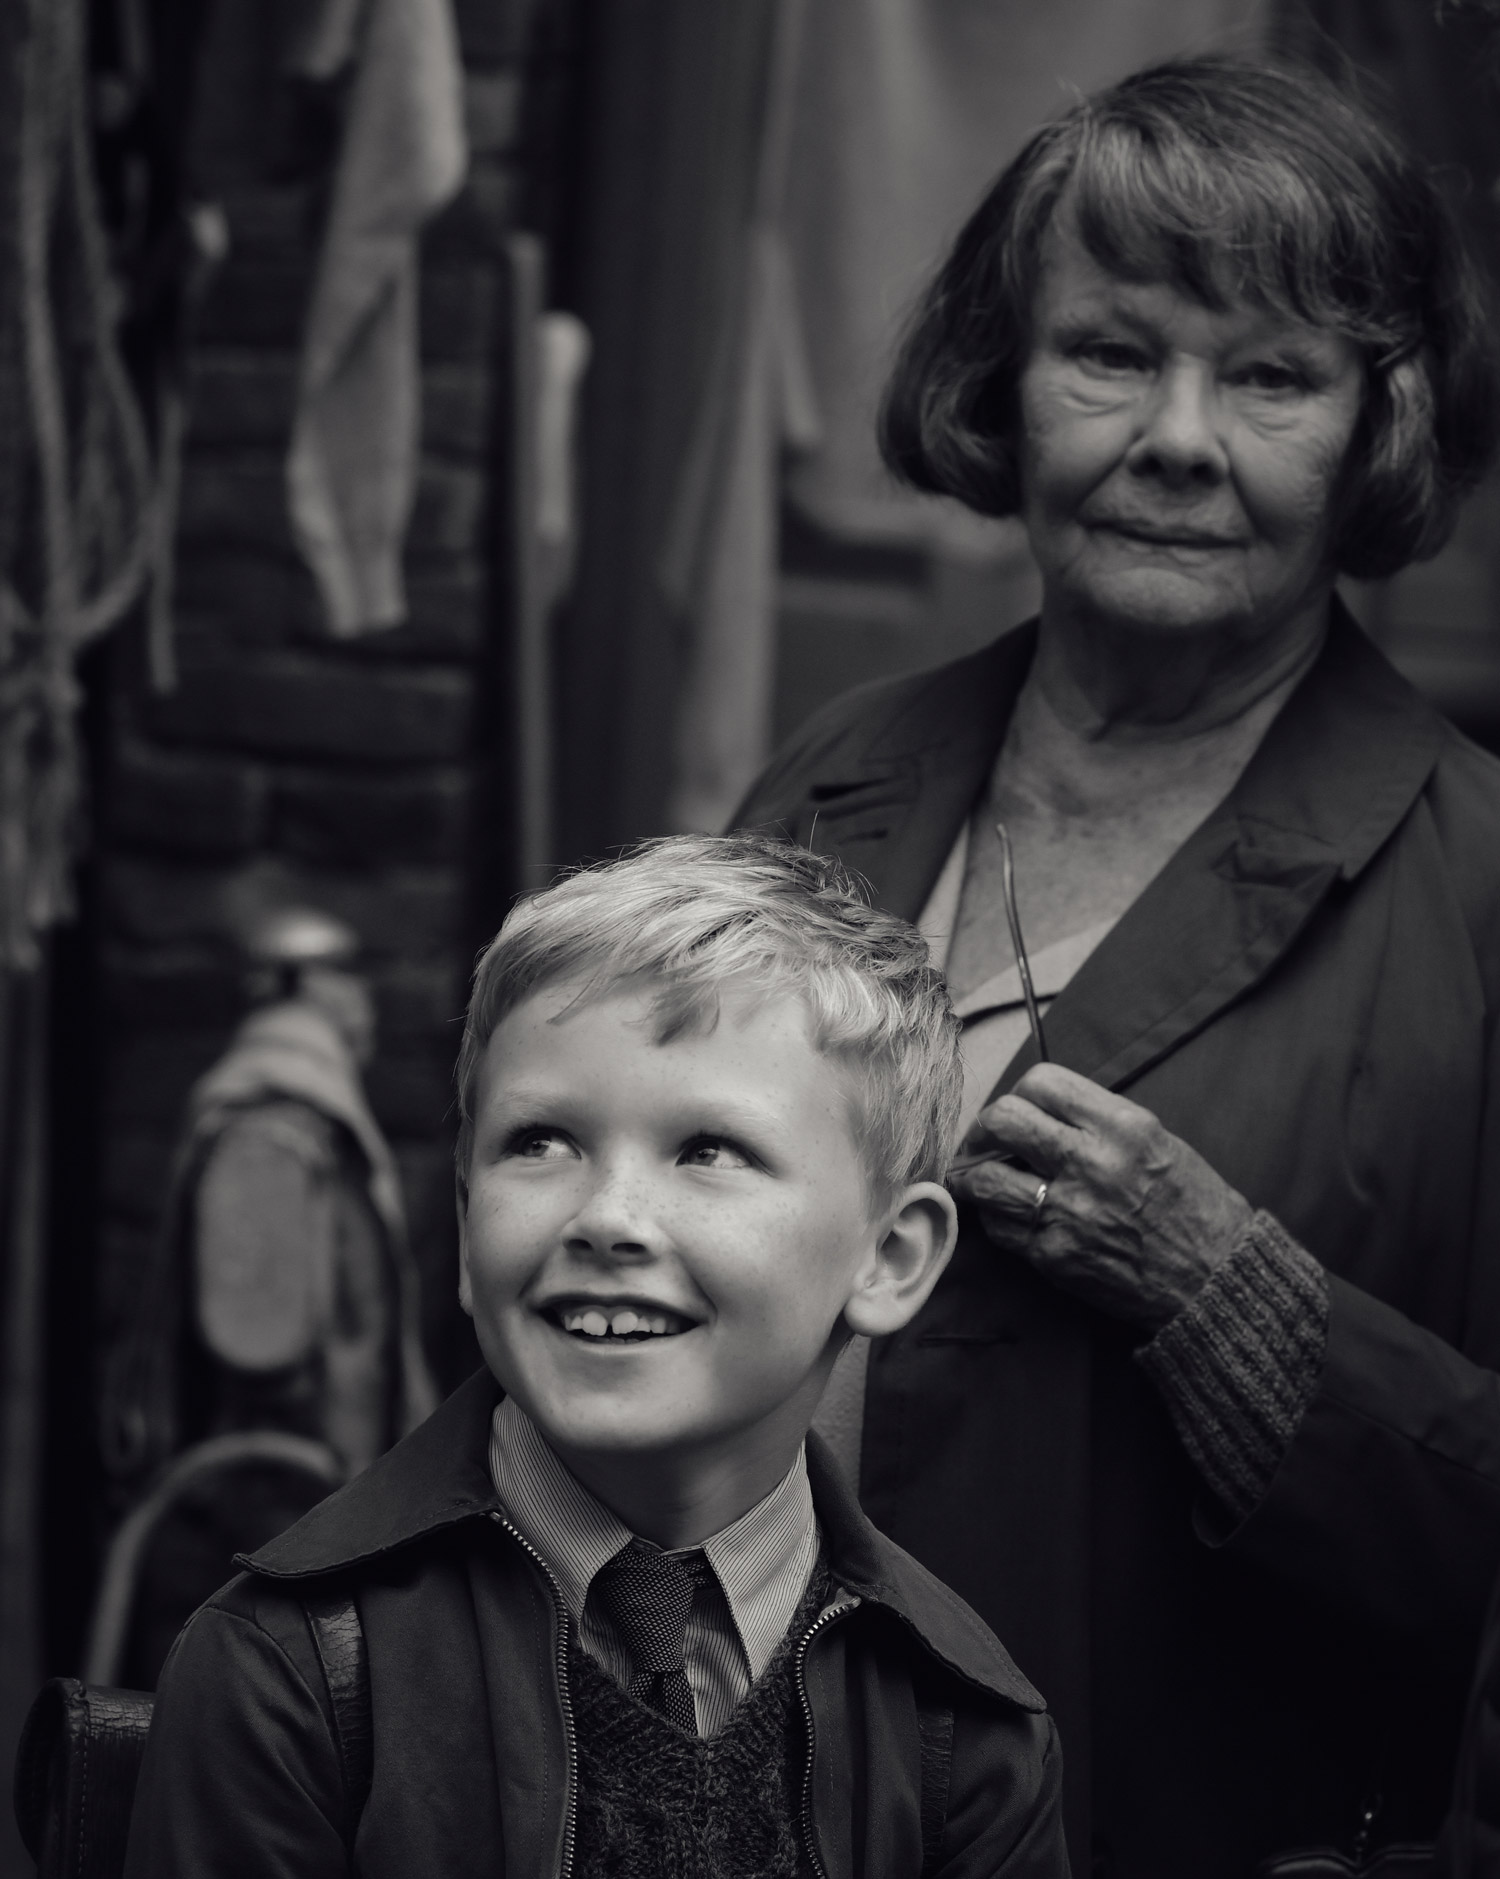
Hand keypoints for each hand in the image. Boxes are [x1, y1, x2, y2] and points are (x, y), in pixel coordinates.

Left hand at [949, 1064, 1252, 1330]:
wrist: (1217, 1280)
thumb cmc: (1194, 1208)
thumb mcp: (1158, 1141)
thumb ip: (1099, 1120)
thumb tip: (1040, 1111)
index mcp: (1123, 1126)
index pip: (1041, 1082)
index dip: (1020, 1092)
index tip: (1018, 1108)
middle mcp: (1093, 1163)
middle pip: (1002, 1120)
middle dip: (985, 1128)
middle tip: (985, 1141)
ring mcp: (1070, 1212)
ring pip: (985, 1177)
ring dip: (972, 1174)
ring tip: (975, 1176)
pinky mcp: (1055, 1256)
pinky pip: (999, 1227)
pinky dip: (993, 1216)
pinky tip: (1004, 1213)